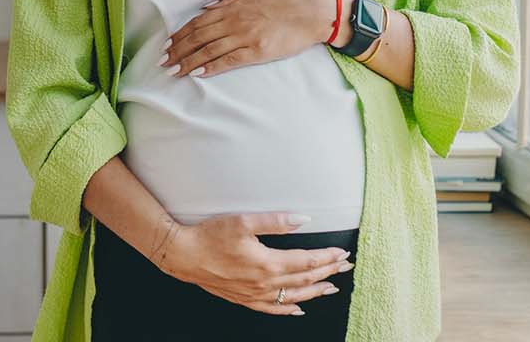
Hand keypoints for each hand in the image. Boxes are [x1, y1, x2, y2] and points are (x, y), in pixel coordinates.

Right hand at [156, 212, 353, 314]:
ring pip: (293, 296)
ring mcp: (255, 294)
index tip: (343, 253)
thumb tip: (303, 219)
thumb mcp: (243, 221)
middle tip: (346, 266)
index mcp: (268, 263)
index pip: (307, 261)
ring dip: (315, 292)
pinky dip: (289, 310)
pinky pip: (272, 309)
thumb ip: (276, 221)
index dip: (327, 257)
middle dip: (328, 272)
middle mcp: (265, 283)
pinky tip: (298, 308)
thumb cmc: (210, 236)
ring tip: (331, 288)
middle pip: (305, 279)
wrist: (183, 255)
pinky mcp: (244, 298)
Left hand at [162, 0, 337, 77]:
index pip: (198, 22)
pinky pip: (229, 61)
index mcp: (232, 6)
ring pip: (209, 51)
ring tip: (174, 70)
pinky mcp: (257, 51)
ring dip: (188, 61)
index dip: (181, 34)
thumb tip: (207, 7)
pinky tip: (197, 73)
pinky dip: (211, 67)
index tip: (168, 44)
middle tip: (163, 62)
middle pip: (199, 38)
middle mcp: (234, 21)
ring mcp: (245, 37)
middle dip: (178, 50)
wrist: (313, 11)